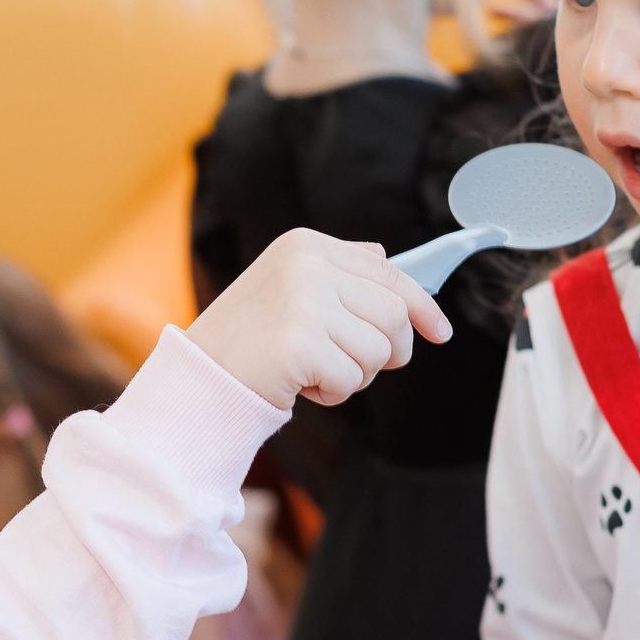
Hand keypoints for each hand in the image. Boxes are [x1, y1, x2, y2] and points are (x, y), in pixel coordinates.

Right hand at [186, 229, 449, 410]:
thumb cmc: (250, 339)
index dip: (424, 307)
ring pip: (378, 350)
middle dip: (388, 350)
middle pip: (395, 314)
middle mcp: (306, 265)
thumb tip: (388, 259)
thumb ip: (340, 270)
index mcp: (306, 245)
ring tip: (313, 370)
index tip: (440, 332)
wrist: (199, 377)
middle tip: (354, 365)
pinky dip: (332, 394)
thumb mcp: (290, 287)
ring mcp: (302, 302)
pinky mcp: (299, 344)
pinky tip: (300, 384)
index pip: (390, 274)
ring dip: (354, 375)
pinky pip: (352, 380)